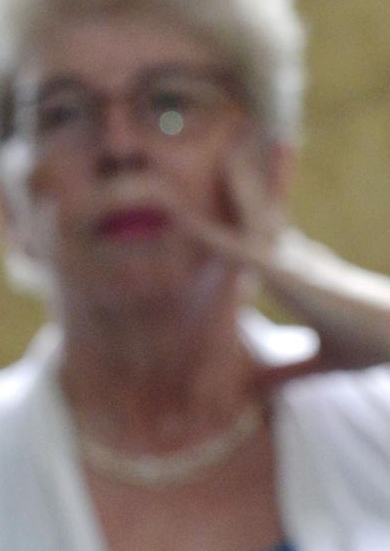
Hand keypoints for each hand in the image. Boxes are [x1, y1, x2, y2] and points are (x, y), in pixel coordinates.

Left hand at [166, 145, 389, 386]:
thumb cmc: (372, 345)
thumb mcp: (321, 364)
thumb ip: (291, 373)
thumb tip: (265, 395)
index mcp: (298, 274)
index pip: (259, 239)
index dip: (235, 220)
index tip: (207, 208)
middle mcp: (292, 258)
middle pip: (254, 215)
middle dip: (234, 186)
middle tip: (208, 155)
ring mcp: (289, 260)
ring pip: (247, 215)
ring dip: (226, 187)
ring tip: (198, 155)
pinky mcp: (287, 271)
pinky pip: (237, 247)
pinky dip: (207, 233)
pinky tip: (179, 216)